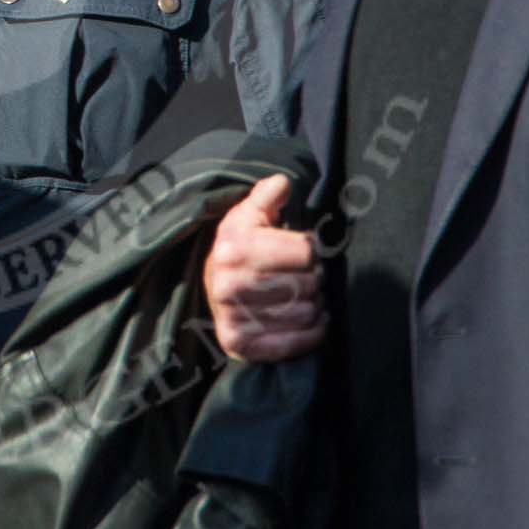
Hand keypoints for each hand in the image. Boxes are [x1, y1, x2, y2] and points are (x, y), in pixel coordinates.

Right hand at [203, 174, 325, 362]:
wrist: (211, 288)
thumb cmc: (238, 248)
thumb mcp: (248, 215)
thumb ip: (267, 196)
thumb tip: (283, 183)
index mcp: (235, 249)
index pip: (306, 252)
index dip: (313, 251)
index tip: (307, 252)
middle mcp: (230, 285)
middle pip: (310, 284)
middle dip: (316, 278)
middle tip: (310, 276)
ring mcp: (233, 318)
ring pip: (307, 313)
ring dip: (317, 305)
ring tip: (308, 296)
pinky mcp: (239, 345)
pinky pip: (296, 342)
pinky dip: (313, 332)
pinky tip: (312, 319)